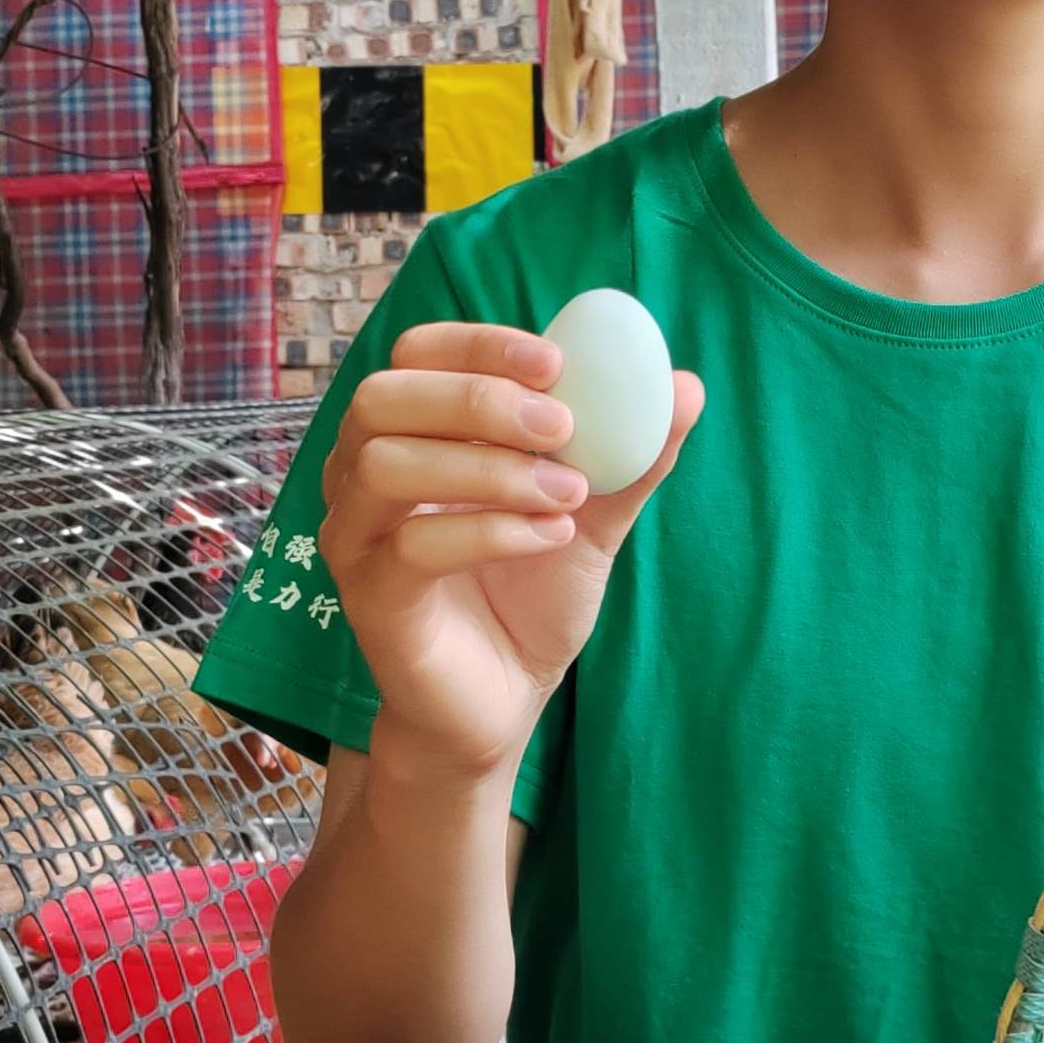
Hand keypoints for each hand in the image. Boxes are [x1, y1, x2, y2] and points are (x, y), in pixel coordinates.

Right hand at [316, 322, 702, 786]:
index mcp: (410, 434)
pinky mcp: (370, 598)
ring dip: (489, 468)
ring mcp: (356, 537)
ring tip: (567, 495)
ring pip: (386, 465)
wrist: (506, 699)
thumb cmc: (531, 596)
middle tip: (563, 425)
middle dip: (477, 398)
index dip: (478, 343)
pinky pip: (411, 546)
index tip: (556, 361)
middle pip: (382, 396)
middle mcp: (364, 474)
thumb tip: (687, 386)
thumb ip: (631, 454)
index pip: (416, 353)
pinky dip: (490, 530)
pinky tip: (550, 537)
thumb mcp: (593, 515)